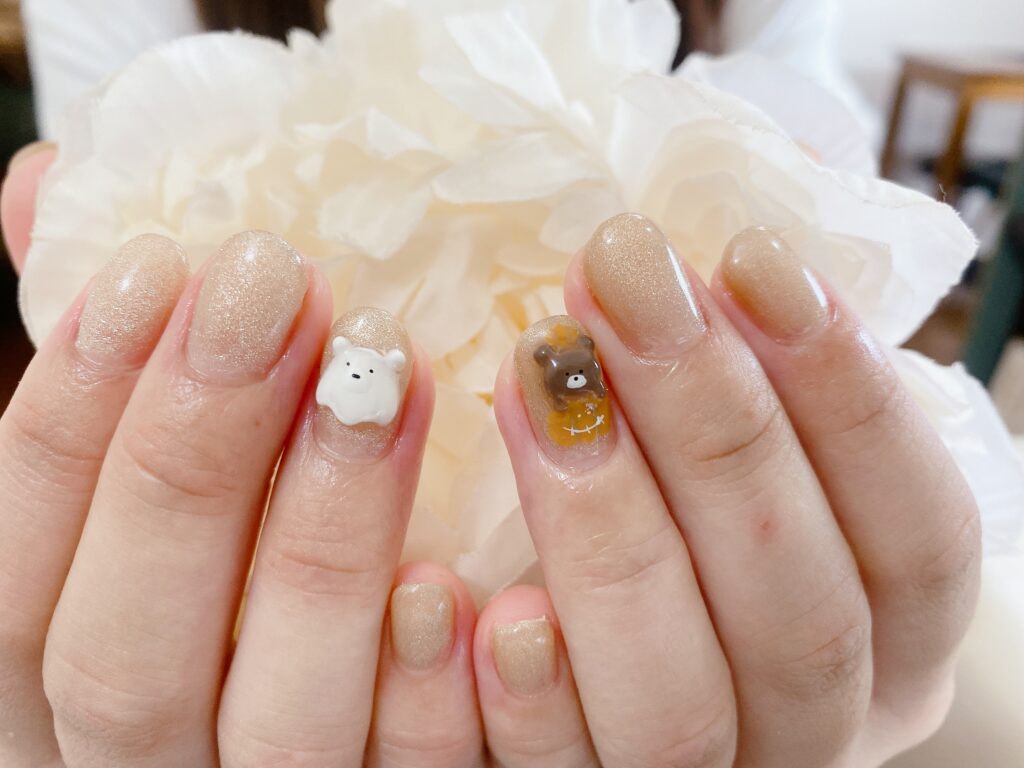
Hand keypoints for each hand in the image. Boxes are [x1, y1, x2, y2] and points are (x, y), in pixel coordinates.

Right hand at [0, 228, 488, 765]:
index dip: (68, 419)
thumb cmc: (221, 577)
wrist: (343, 721)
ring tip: (387, 375)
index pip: (12, 577)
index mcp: (52, 686)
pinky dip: (421, 699)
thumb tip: (57, 189)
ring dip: (321, 541)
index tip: (155, 268)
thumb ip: (108, 368)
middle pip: (125, 652)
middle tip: (281, 292)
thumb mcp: (147, 484)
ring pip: (272, 722)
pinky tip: (450, 579)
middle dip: (193, 457)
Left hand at [478, 214, 980, 766]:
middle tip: (616, 281)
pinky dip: (523, 701)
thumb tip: (681, 259)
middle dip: (711, 427)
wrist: (624, 665)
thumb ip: (749, 389)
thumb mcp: (754, 456)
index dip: (844, 393)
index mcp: (892, 635)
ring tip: (534, 377)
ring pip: (682, 709)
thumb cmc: (705, 517)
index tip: (749, 257)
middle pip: (797, 610)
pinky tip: (458, 590)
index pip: (914, 531)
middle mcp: (824, 728)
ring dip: (611, 536)